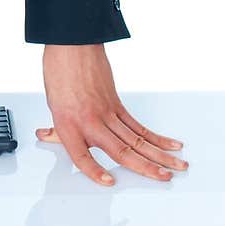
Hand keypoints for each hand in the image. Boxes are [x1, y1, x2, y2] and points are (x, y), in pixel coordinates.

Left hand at [36, 43, 187, 186]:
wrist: (73, 43)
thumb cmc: (60, 70)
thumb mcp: (52, 103)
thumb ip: (56, 126)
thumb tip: (47, 135)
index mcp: (69, 124)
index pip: (81, 155)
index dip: (94, 170)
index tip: (108, 182)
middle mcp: (90, 121)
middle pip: (121, 149)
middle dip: (146, 167)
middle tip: (164, 178)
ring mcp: (107, 112)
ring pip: (137, 139)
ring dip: (159, 155)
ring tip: (177, 166)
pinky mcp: (117, 104)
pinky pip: (138, 125)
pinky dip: (156, 137)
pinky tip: (170, 145)